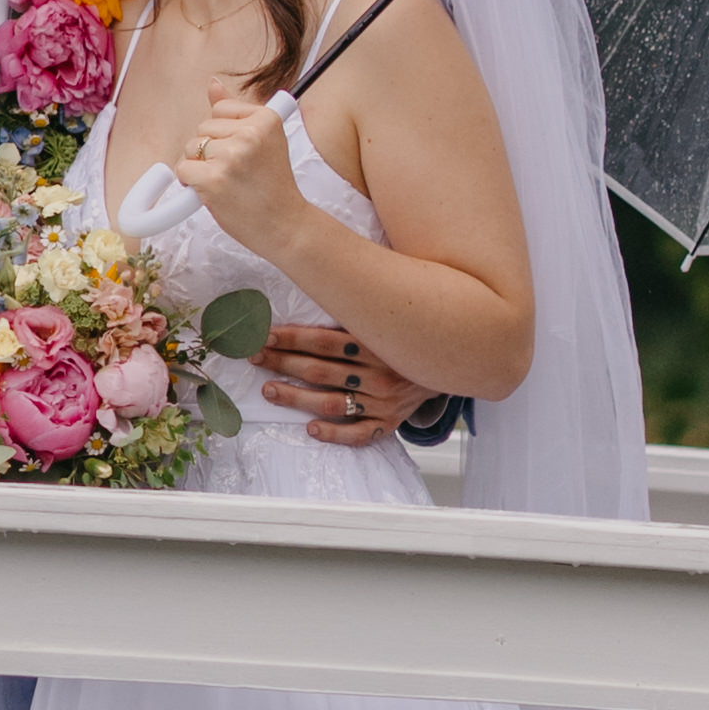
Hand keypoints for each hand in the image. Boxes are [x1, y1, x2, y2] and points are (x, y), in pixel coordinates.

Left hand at [178, 61, 311, 262]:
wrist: (285, 225)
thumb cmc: (272, 186)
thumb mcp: (264, 141)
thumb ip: (236, 112)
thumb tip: (212, 84)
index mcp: (266, 118)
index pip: (219, 109)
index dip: (223, 133)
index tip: (241, 153)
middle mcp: (250, 133)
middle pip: (203, 128)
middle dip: (210, 150)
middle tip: (236, 173)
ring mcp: (231, 155)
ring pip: (191, 147)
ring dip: (199, 166)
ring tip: (226, 182)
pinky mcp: (214, 178)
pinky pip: (183, 169)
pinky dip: (190, 182)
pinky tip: (212, 191)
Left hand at [258, 312, 436, 450]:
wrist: (453, 361)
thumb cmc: (410, 335)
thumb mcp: (391, 315)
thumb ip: (360, 305)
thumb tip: (321, 275)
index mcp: (378, 342)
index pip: (324, 341)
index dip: (290, 338)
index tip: (264, 336)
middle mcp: (380, 373)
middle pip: (320, 370)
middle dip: (282, 363)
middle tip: (255, 358)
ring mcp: (384, 401)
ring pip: (331, 403)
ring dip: (295, 398)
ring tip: (268, 390)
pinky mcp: (389, 423)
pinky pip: (358, 434)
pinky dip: (334, 433)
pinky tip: (311, 429)